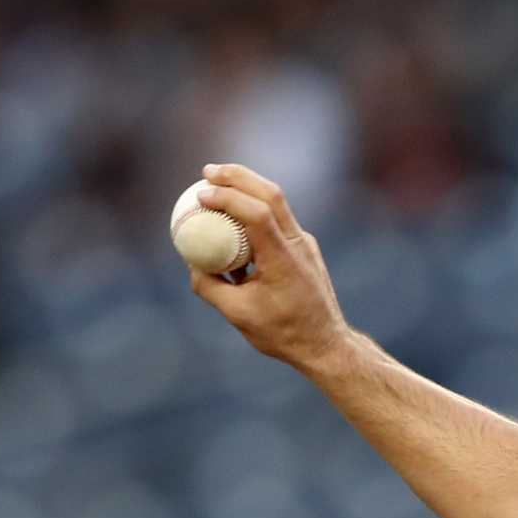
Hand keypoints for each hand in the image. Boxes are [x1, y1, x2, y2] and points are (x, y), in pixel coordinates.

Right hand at [185, 164, 350, 371]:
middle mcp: (299, 245)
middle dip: (238, 176)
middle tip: (208, 172)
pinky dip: (255, 211)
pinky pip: (278, 221)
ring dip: (247, 188)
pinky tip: (233, 218)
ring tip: (217, 184)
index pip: (257, 213)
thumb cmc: (284, 334)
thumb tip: (191, 262)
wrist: (326, 345)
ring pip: (278, 203)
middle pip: (271, 194)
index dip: (228, 197)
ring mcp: (306, 244)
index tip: (201, 195)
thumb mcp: (237, 314)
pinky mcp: (305, 248)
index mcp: (284, 260)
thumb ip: (209, 285)